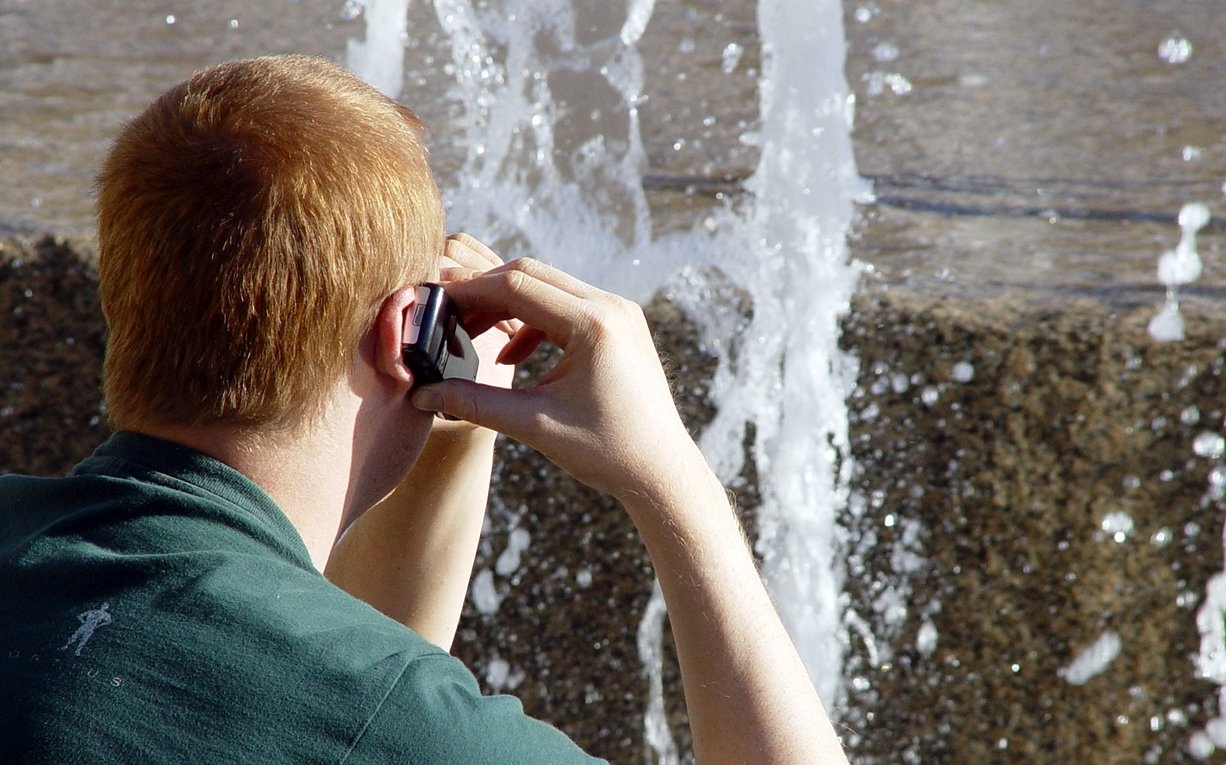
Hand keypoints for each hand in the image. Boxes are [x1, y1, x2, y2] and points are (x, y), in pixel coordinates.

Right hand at [410, 255, 697, 500]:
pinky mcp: (619, 324)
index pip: (516, 286)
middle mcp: (611, 307)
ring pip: (548, 286)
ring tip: (473, 336)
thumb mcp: (533, 425)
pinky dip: (533, 321)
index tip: (436, 303)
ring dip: (507, 305)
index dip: (470, 292)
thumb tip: (421, 395)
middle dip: (484, 292)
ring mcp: (619, 312)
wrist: (660, 469)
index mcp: (593, 325)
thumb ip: (473, 403)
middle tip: (448, 316)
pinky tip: (510, 357)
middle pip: (531, 274)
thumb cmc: (605, 451)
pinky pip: (566, 305)